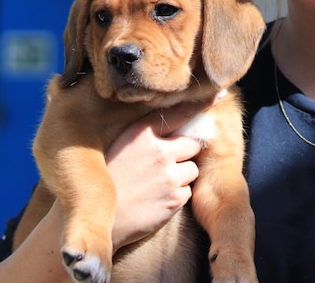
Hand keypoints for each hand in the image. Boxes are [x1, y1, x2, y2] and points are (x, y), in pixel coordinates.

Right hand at [106, 105, 202, 249]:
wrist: (97, 219)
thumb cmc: (105, 181)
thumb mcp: (118, 146)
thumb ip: (144, 135)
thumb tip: (172, 124)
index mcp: (142, 134)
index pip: (179, 113)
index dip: (200, 104)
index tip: (218, 94)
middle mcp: (160, 151)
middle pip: (192, 143)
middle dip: (184, 153)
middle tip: (164, 164)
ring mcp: (169, 176)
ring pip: (192, 169)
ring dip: (181, 175)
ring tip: (156, 184)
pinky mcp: (175, 199)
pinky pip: (187, 191)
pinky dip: (177, 195)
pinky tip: (157, 199)